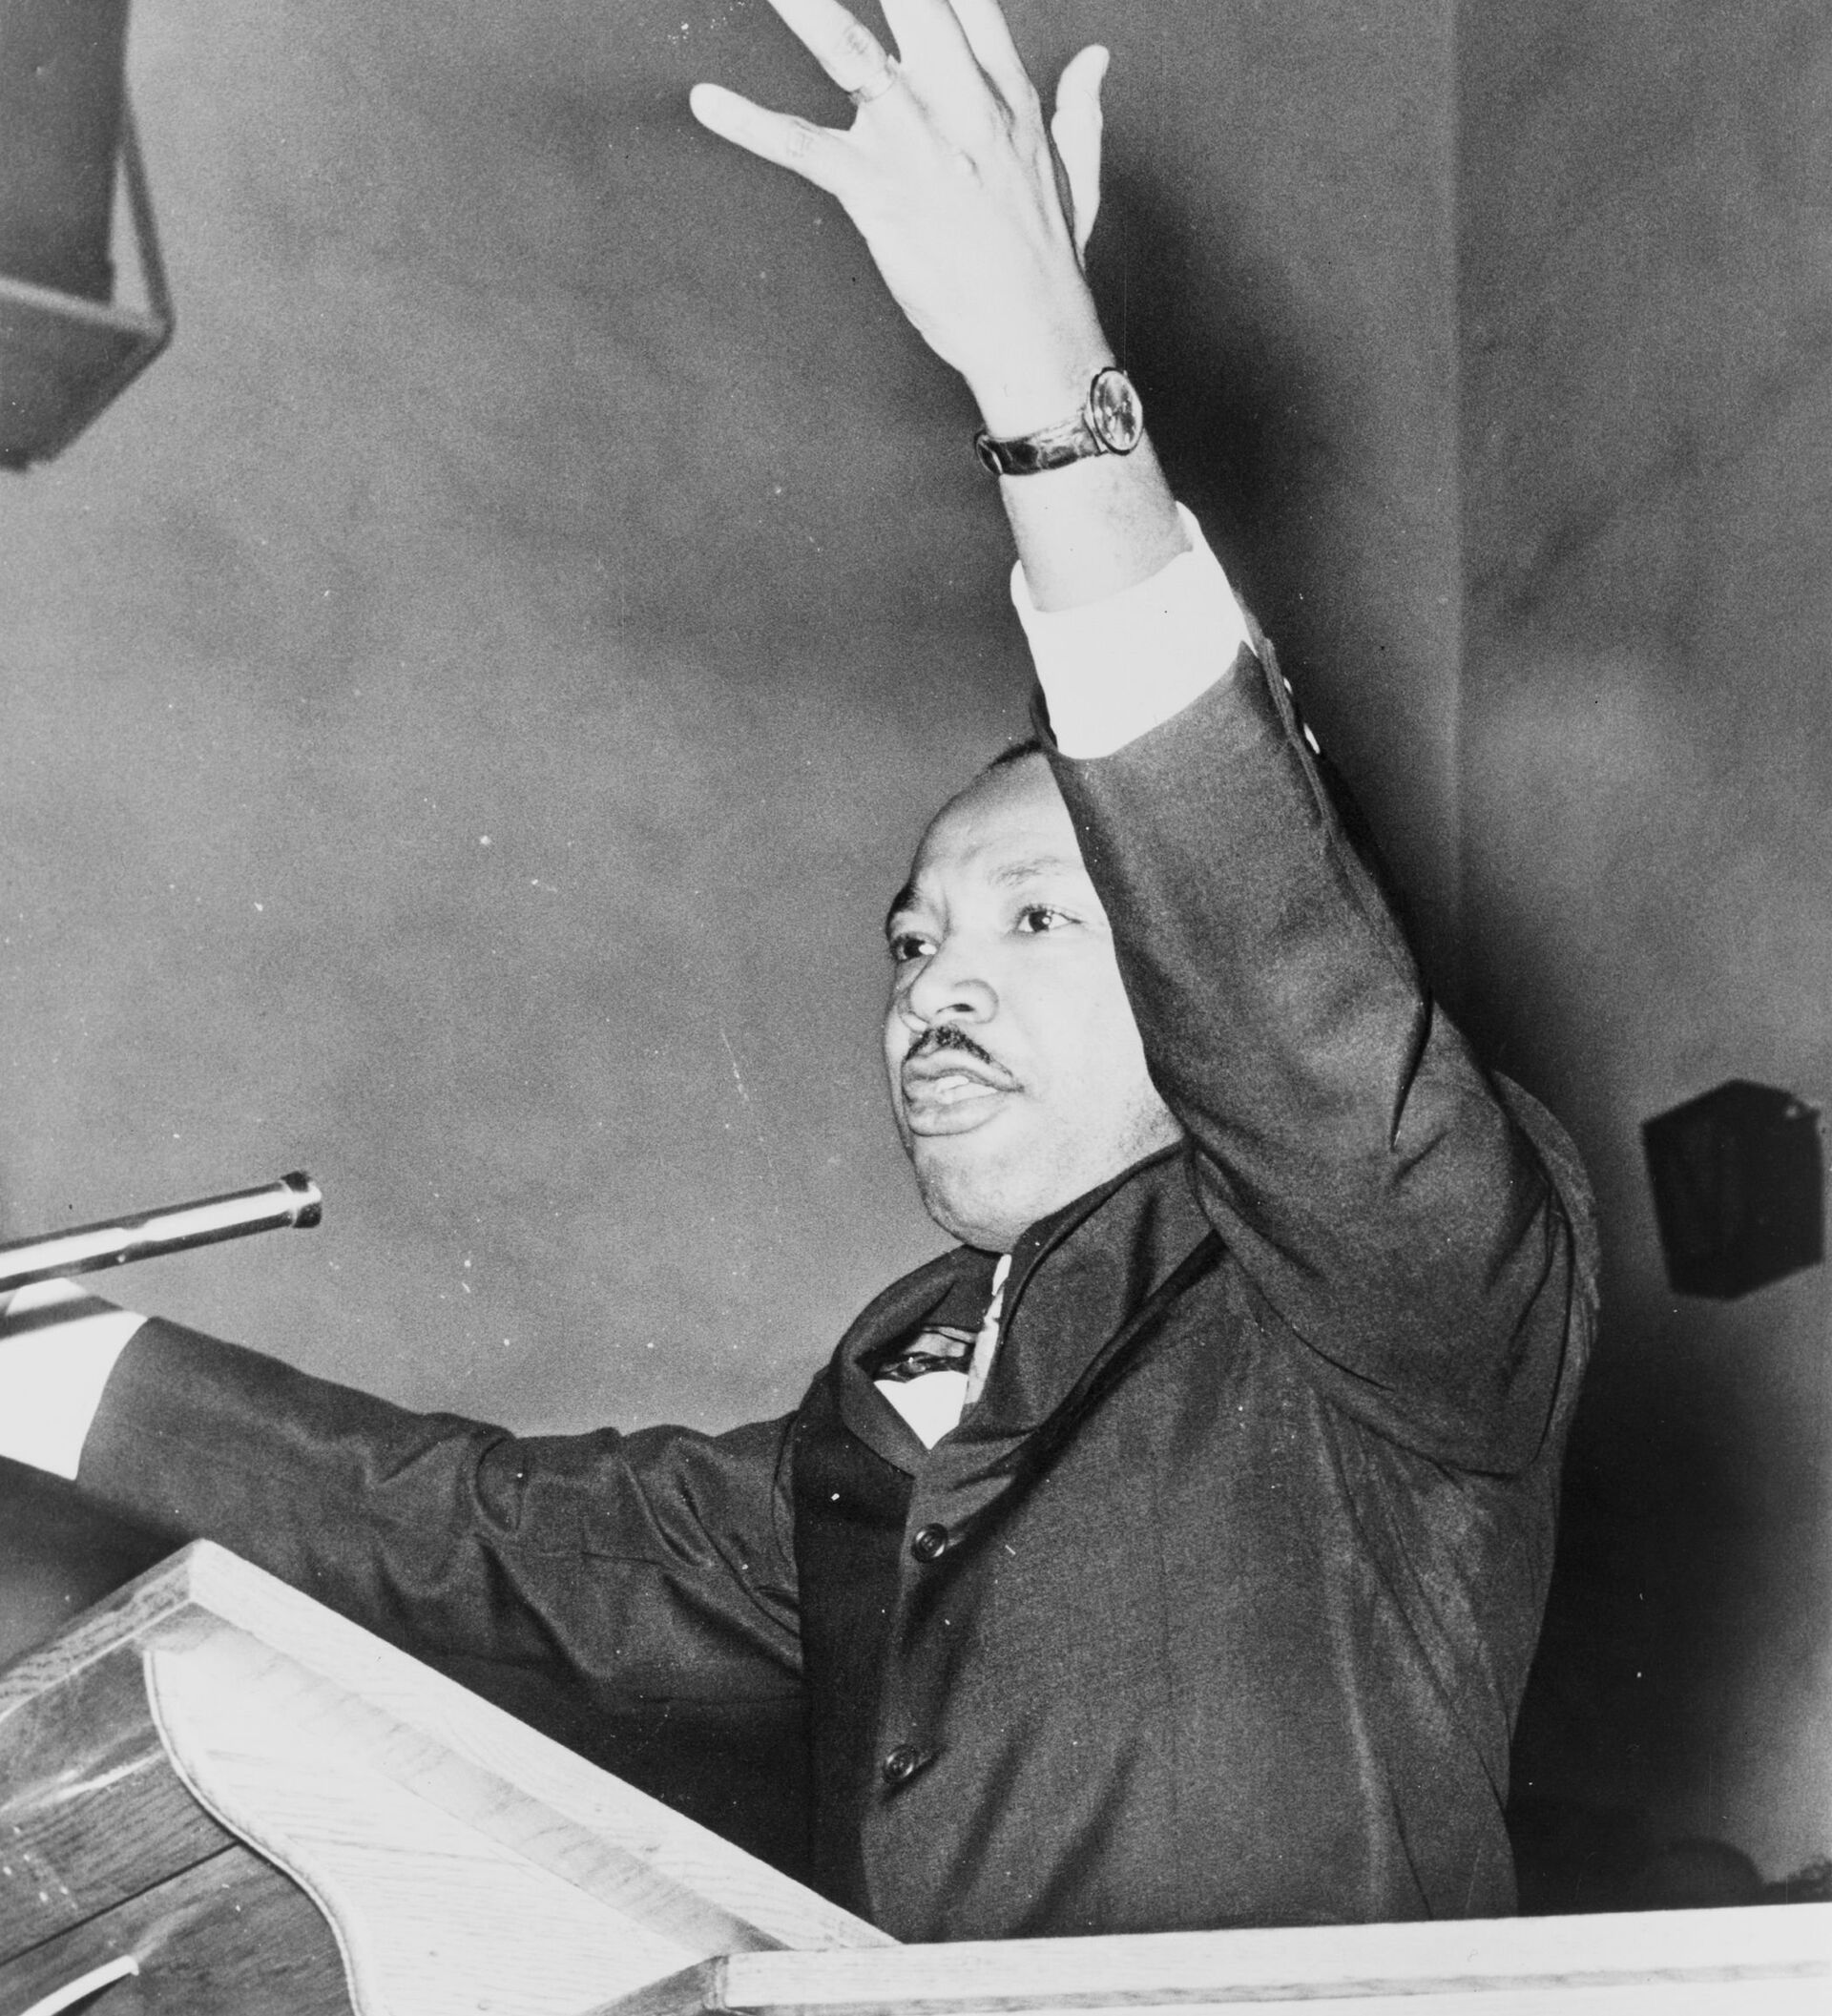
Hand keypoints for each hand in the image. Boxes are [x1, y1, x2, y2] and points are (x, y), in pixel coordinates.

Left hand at [691, 0, 1113, 435]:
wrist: (1035, 338)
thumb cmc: (1051, 265)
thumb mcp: (1078, 175)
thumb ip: (1080, 109)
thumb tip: (1096, 57)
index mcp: (1007, 96)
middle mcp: (961, 105)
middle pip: (916, 1)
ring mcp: (917, 147)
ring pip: (854, 54)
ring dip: (806, 8)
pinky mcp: (879, 195)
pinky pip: (804, 150)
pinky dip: (751, 125)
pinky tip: (704, 101)